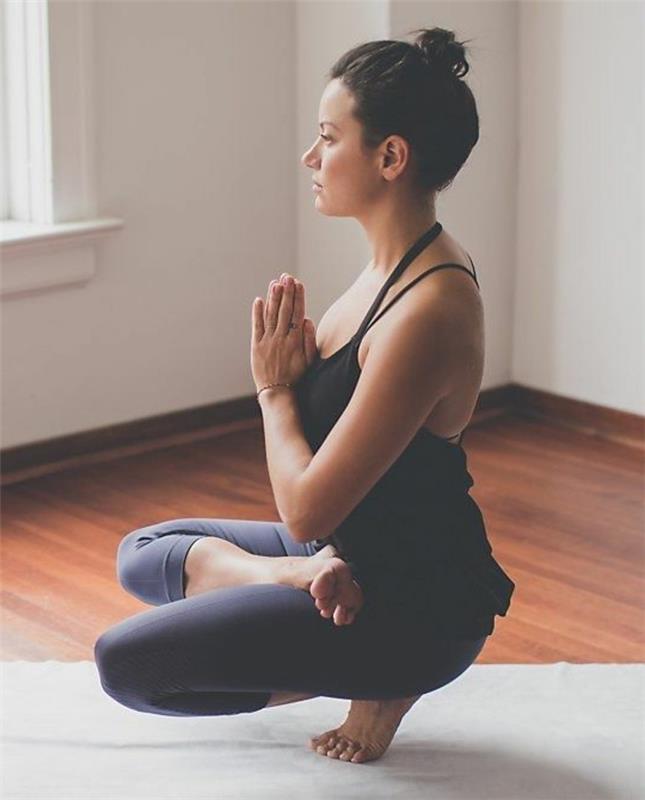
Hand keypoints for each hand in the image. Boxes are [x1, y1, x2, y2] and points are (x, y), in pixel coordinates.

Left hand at [251, 273, 317, 390]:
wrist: (277, 393)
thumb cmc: (296, 377)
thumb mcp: (309, 360)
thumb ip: (309, 340)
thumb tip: (308, 320)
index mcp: (295, 341)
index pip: (297, 313)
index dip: (298, 297)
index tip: (298, 283)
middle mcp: (281, 338)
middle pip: (284, 310)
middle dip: (286, 292)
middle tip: (287, 276)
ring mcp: (268, 341)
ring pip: (270, 315)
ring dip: (272, 297)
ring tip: (275, 282)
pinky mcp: (256, 346)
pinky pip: (257, 326)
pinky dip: (257, 313)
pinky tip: (258, 300)